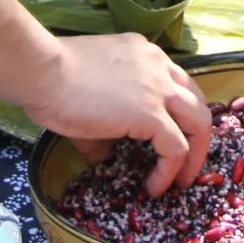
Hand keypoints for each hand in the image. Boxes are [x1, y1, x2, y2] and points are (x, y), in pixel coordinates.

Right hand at [29, 33, 211, 193]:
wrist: (44, 71)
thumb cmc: (56, 78)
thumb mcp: (91, 92)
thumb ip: (106, 122)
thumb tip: (104, 153)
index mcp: (146, 56)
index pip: (177, 84)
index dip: (178, 115)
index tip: (169, 139)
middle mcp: (159, 66)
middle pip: (197, 102)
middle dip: (197, 137)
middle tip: (185, 164)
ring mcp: (159, 88)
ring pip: (199, 122)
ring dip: (195, 155)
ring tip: (180, 180)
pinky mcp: (151, 113)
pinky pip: (175, 147)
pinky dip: (170, 170)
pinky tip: (154, 186)